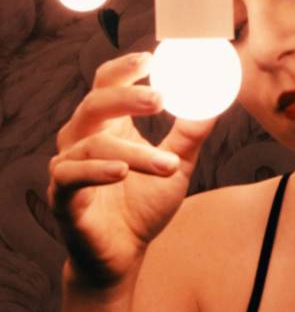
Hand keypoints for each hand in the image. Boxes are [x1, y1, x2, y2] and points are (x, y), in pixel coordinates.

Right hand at [47, 52, 217, 286]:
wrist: (125, 253)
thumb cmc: (145, 204)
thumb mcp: (177, 164)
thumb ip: (191, 133)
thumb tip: (216, 102)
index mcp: (109, 125)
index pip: (107, 84)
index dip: (124, 68)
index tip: (151, 57)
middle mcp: (83, 139)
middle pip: (95, 103)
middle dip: (126, 96)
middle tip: (161, 97)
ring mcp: (69, 167)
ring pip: (94, 143)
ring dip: (134, 152)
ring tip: (168, 163)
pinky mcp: (62, 197)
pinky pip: (72, 176)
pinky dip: (97, 170)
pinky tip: (121, 171)